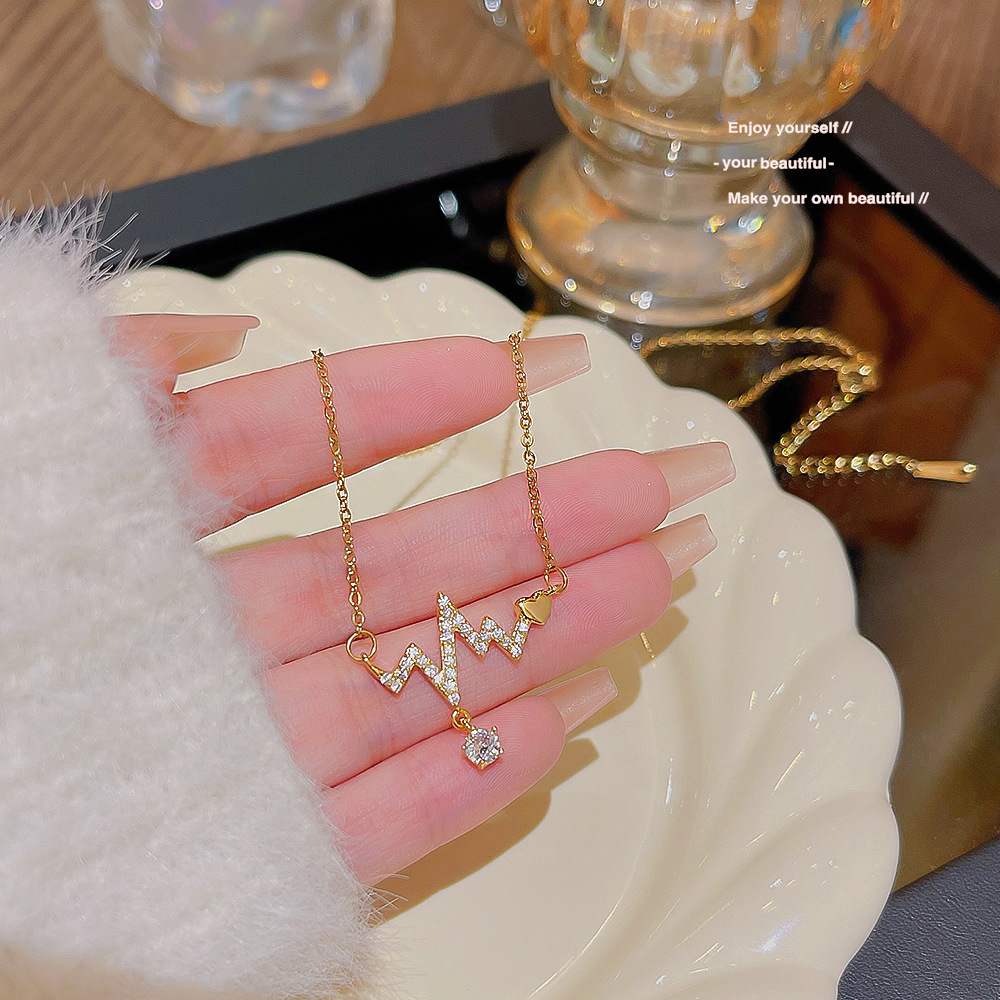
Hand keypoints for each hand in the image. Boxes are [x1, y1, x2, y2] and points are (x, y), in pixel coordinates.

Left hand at [118, 313, 733, 884]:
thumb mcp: (14, 465)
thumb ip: (116, 395)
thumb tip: (227, 331)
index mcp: (129, 539)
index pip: (289, 449)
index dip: (404, 403)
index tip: (516, 366)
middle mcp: (201, 642)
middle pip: (401, 571)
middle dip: (536, 522)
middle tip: (657, 483)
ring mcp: (238, 751)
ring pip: (421, 681)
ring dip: (546, 631)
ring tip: (654, 579)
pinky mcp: (254, 856)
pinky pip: (388, 808)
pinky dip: (482, 763)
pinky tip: (575, 707)